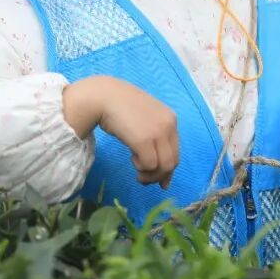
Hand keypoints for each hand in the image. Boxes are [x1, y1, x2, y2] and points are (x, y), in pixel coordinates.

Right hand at [63, 76, 179, 188]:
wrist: (103, 96)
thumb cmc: (119, 106)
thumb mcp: (144, 119)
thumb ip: (154, 135)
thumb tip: (157, 161)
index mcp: (170, 118)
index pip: (176, 151)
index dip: (168, 169)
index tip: (161, 182)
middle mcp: (168, 125)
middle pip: (172, 161)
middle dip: (159, 175)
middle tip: (143, 179)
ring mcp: (158, 132)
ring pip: (163, 166)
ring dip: (149, 174)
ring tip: (136, 169)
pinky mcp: (144, 140)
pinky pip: (149, 164)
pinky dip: (141, 167)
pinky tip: (132, 158)